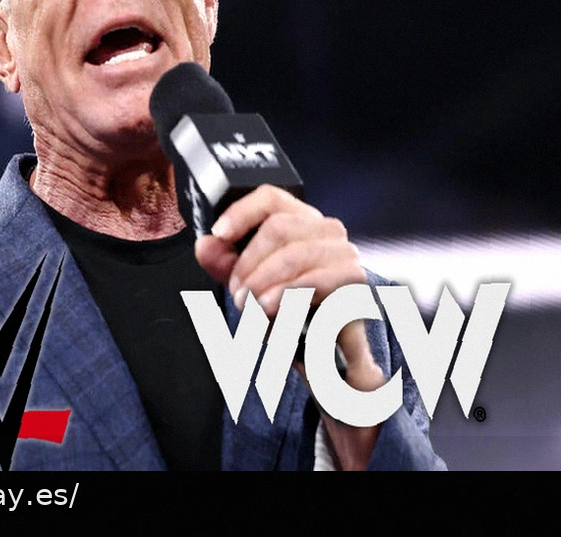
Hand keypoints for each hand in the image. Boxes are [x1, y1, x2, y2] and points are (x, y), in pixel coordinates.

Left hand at [193, 185, 383, 469]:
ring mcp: (345, 256)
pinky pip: (319, 279)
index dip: (241, 211)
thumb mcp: (251, 288)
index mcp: (300, 223)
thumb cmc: (292, 317)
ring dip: (264, 280)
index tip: (218, 234)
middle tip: (237, 294)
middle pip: (280, 226)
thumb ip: (226, 265)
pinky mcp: (355, 285)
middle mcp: (327, 232)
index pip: (272, 197)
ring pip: (296, 252)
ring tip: (250, 307)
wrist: (330, 363)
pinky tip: (271, 310)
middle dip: (249, 262)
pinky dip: (287, 294)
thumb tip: (204, 244)